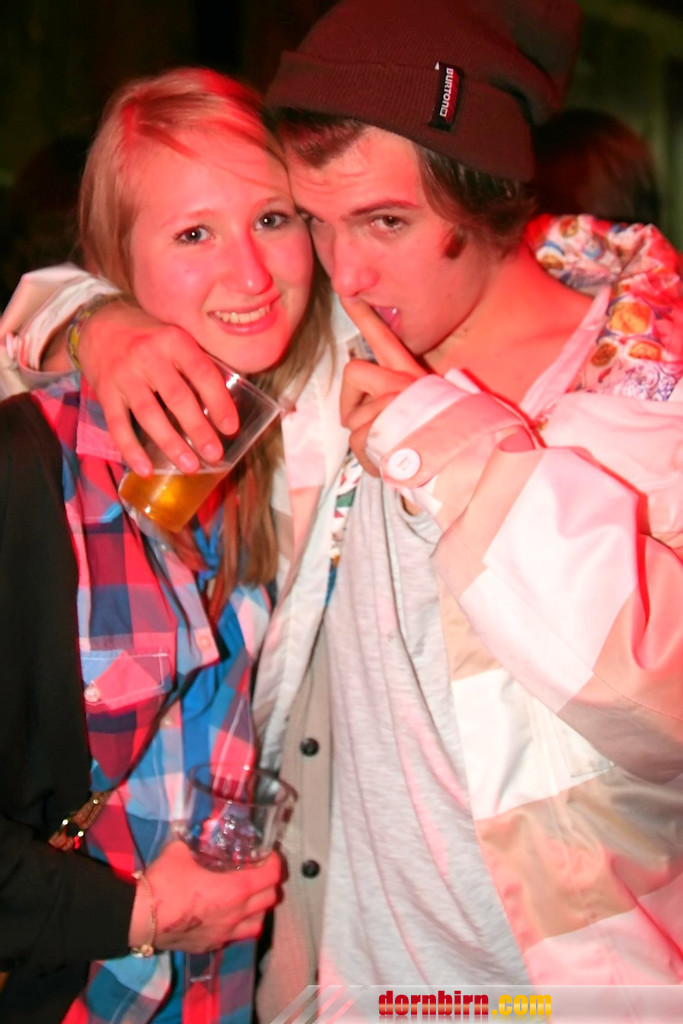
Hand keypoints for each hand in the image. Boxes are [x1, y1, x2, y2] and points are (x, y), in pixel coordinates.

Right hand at [76, 301, 237, 475]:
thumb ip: (195, 363)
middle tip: (214, 455)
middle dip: (198, 429)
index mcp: (173, 340)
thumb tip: (225, 404)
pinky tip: (146, 469)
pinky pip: (118, 425)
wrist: (97, 323)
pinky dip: (131, 450)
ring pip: (149, 415)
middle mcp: (148, 356)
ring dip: (171, 444)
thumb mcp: (174, 336)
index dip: (219, 402)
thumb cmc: (148, 336)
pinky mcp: (105, 392)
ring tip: (190, 467)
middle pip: (177, 398)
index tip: (231, 428)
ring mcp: (124, 375)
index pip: (202, 373)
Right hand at [132, 840, 281, 952]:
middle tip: (258, 872)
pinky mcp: (211, 946)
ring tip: (247, 897)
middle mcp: (236, 914)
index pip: (271, 876)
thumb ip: (194, 839)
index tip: (267, 855)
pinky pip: (236, 936)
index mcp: (235, 889)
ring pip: (258, 923)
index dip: (274, 862)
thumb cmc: (164, 882)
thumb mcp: (180, 850)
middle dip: (269, 884)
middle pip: (270, 900)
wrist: (140, 918)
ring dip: (258, 908)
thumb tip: (197, 828)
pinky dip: (239, 925)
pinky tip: (226, 914)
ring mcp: (225, 934)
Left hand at [339, 298, 425, 473]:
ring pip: (353, 417)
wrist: (468, 467)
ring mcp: (397, 401)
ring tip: (392, 451)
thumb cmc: (440, 452)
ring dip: (365, 441)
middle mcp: (405, 382)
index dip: (365, 314)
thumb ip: (393, 414)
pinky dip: (368, 458)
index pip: (385, 339)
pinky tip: (390, 462)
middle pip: (353, 371)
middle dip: (352, 405)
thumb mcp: (421, 423)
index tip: (347, 291)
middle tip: (370, 426)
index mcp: (413, 378)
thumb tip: (357, 421)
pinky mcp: (390, 422)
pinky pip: (357, 439)